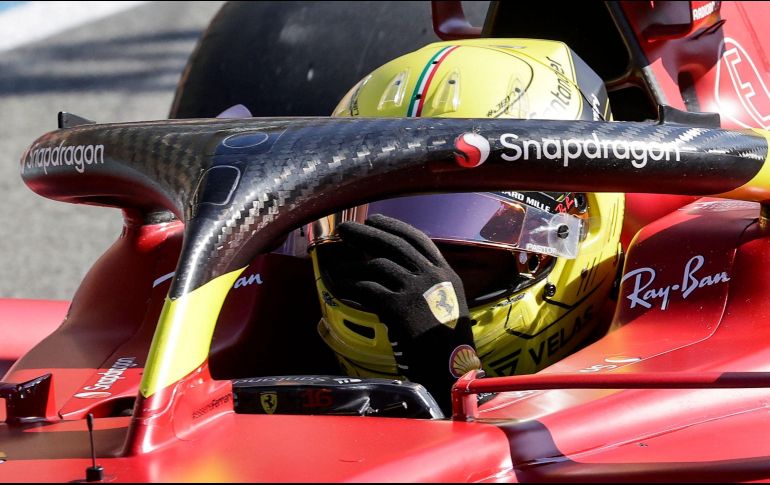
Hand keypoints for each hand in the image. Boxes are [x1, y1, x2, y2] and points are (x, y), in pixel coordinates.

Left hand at [336, 213, 469, 339]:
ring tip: (337, 269)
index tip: (375, 219)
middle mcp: (431, 276)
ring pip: (376, 266)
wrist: (452, 367)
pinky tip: (338, 286)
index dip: (394, 226)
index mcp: (446, 273)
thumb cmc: (449, 343)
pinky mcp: (398, 307)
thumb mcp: (449, 305)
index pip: (418, 239)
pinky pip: (366, 288)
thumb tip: (400, 273)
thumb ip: (430, 286)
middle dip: (366, 234)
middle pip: (393, 245)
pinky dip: (349, 285)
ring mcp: (415, 290)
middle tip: (345, 230)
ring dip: (353, 266)